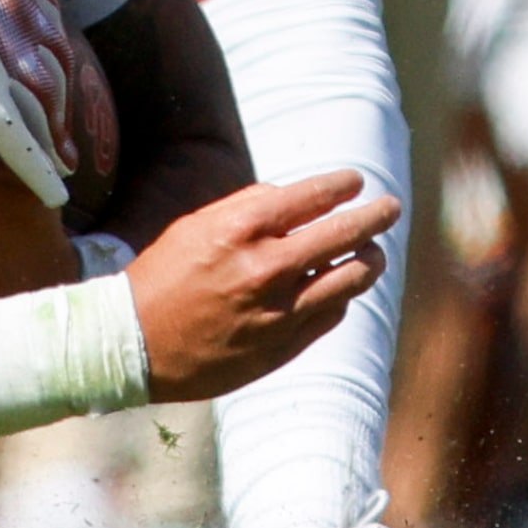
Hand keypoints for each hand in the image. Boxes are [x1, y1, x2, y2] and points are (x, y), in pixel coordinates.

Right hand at [127, 170, 397, 401]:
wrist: (136, 345)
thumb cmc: (162, 278)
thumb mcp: (195, 227)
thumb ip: (246, 207)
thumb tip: (291, 198)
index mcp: (241, 230)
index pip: (312, 196)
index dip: (342, 185)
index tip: (355, 181)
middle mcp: (266, 268)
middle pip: (345, 234)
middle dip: (375, 216)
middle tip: (391, 207)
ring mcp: (280, 311)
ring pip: (351, 278)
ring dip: (369, 260)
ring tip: (372, 252)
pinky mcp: (284, 346)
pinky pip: (333, 314)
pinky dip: (341, 296)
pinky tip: (338, 287)